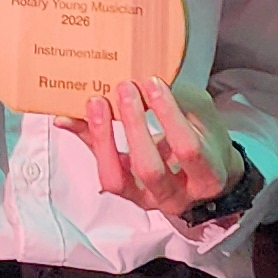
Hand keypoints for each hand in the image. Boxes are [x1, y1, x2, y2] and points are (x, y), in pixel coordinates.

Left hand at [65, 76, 229, 218]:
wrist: (204, 173)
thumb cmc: (205, 138)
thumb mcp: (201, 115)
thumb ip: (178, 99)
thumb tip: (143, 77)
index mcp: (207, 177)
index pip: (187, 149)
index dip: (169, 116)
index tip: (153, 83)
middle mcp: (177, 197)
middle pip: (149, 168)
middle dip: (133, 125)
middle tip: (124, 88)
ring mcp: (147, 200)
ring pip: (117, 179)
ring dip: (103, 138)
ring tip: (97, 103)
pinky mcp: (125, 194)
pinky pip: (101, 171)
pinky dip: (87, 144)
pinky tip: (70, 119)